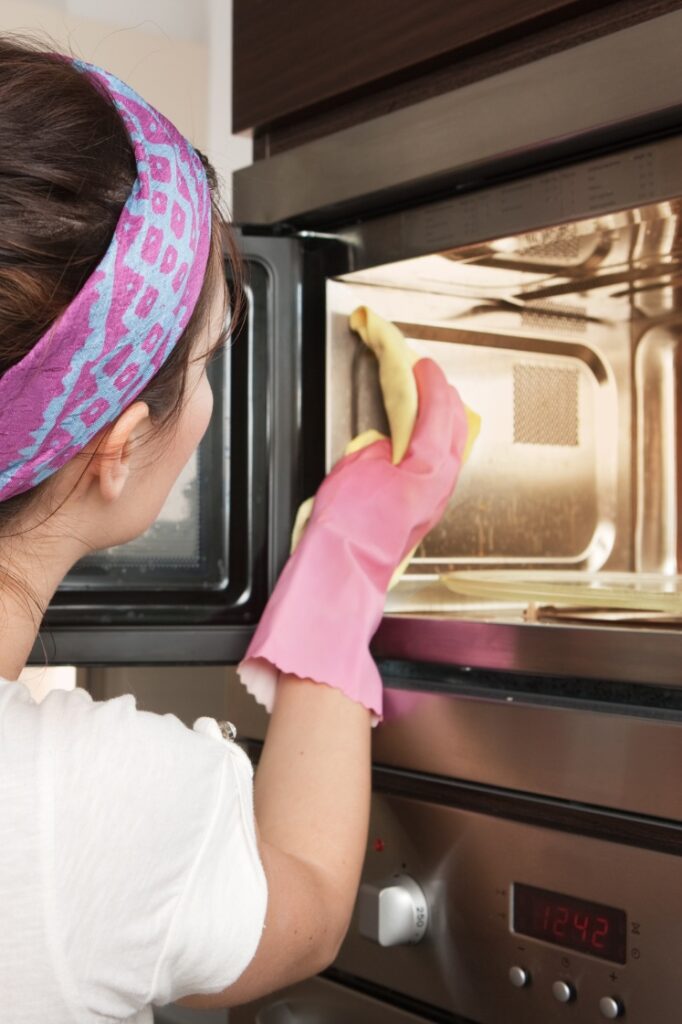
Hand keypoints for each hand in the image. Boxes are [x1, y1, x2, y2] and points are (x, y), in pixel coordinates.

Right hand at [238, 357, 468, 721]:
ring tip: (427, 404)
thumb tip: (389, 444)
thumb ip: (380, 447)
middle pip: (456, 429)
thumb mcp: (355, 468)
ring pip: (451, 449)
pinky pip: (438, 468)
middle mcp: (440, 487)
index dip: (430, 382)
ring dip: (442, 422)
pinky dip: (433, 445)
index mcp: (429, 468)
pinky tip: (419, 444)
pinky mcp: (421, 515)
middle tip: (429, 378)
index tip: (422, 364)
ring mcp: (434, 503)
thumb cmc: (346, 531)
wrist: (341, 575)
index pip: (438, 412)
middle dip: (444, 399)